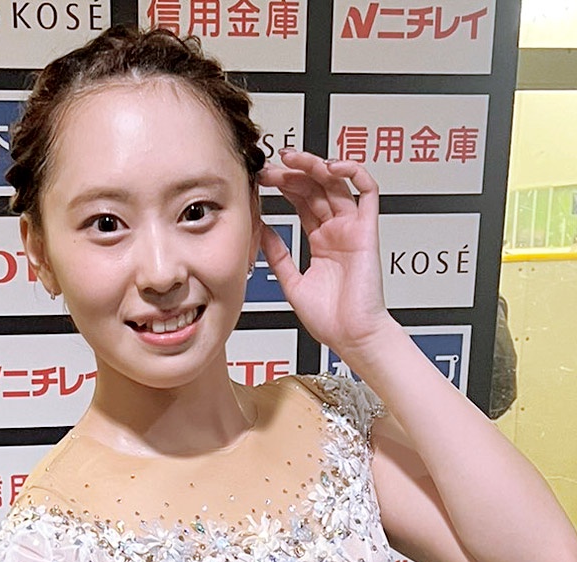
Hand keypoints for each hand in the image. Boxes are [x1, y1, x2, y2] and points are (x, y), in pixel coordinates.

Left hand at [258, 150, 392, 362]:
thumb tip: (260, 230)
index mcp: (320, 242)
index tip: (262, 179)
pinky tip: (330, 166)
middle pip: (315, 188)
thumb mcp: (291, 282)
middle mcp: (337, 231)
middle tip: (270, 168)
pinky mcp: (367, 231)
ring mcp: (352, 229)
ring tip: (291, 159)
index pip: (301, 202)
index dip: (283, 186)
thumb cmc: (329, 319)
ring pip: (336, 183)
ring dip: (314, 166)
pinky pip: (368, 192)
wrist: (351, 336)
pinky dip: (353, 172)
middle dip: (292, 174)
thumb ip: (277, 255)